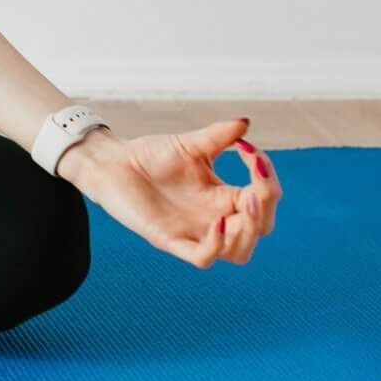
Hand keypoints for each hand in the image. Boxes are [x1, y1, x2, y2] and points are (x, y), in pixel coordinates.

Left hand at [59, 116, 280, 267]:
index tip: (250, 150)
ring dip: (249, 231)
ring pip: (239, 252)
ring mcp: (194, 232)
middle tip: (257, 184)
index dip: (267, 180)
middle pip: (259, 228)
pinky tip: (219, 221)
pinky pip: (203, 257)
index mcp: (224, 196)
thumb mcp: (190, 144)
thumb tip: (245, 122)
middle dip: (265, 208)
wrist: (113, 162)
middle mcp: (215, 218)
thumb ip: (219, 137)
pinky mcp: (170, 240)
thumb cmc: (151, 155)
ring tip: (248, 201)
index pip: (264, 200)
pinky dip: (216, 244)